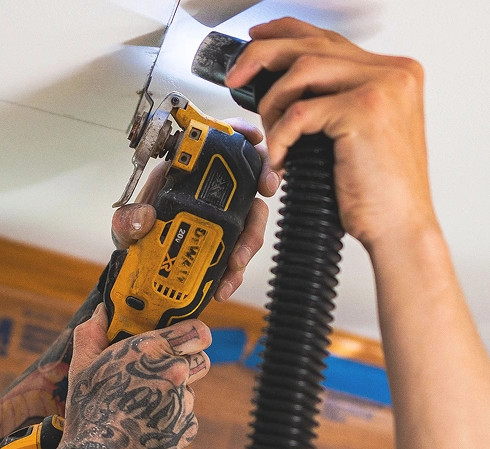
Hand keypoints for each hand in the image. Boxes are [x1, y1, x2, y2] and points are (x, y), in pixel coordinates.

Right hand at [56, 307, 209, 448]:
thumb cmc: (88, 412)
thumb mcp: (81, 366)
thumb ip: (92, 332)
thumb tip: (100, 312)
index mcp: (150, 351)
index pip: (198, 330)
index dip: (191, 334)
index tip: (182, 340)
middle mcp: (174, 373)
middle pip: (200, 359)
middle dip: (185, 363)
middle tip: (159, 374)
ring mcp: (184, 402)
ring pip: (190, 390)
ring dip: (174, 394)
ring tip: (143, 407)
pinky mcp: (187, 428)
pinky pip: (184, 417)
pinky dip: (170, 420)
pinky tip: (146, 426)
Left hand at [110, 120, 276, 302]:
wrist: (135, 269)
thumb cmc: (133, 235)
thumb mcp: (125, 226)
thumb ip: (128, 220)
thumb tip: (143, 217)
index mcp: (186, 175)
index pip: (218, 145)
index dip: (240, 135)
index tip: (254, 138)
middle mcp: (209, 194)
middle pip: (248, 179)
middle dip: (263, 182)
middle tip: (265, 193)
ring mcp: (222, 220)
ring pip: (251, 220)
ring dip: (250, 240)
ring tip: (235, 263)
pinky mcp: (224, 246)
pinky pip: (239, 255)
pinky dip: (236, 273)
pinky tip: (224, 287)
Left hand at [228, 17, 437, 255]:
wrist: (399, 227)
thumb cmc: (376, 191)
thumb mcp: (353, 135)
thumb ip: (331, 102)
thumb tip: (281, 88)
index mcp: (393, 72)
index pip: (330, 38)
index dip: (286, 33)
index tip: (255, 41)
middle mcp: (393, 71)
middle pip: (312, 45)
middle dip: (262, 58)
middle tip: (235, 78)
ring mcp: (383, 87)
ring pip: (302, 72)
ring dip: (273, 104)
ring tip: (270, 136)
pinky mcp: (365, 111)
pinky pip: (300, 112)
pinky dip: (279, 136)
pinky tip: (279, 159)